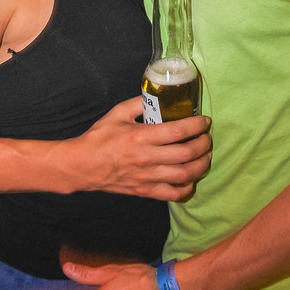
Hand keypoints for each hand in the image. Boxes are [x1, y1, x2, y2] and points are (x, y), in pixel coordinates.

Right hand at [72, 96, 211, 200]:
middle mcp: (147, 158)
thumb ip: (139, 102)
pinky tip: (191, 177)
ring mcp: (147, 177)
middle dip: (204, 144)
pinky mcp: (145, 190)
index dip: (197, 125)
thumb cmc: (99, 138)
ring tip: (205, 156)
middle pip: (187, 153)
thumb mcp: (117, 113)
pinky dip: (188, 187)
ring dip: (201, 164)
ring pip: (185, 174)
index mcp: (141, 136)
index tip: (205, 121)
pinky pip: (174, 194)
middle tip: (207, 138)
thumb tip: (158, 94)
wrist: (83, 166)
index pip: (178, 131)